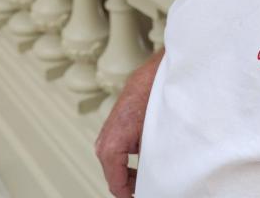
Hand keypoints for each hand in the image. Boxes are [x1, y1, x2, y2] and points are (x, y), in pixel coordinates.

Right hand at [96, 50, 163, 197]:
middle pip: (116, 177)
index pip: (117, 185)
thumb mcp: (155, 136)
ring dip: (133, 173)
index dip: (131, 195)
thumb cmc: (154, 98)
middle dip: (133, 185)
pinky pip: (119, 154)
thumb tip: (154, 179)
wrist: (154, 73)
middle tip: (153, 189)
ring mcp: (107, 135)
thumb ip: (149, 162)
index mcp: (111, 145)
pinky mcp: (114, 130)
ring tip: (153, 177)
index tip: (144, 195)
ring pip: (117, 166)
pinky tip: (147, 161)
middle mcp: (104, 141)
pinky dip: (131, 162)